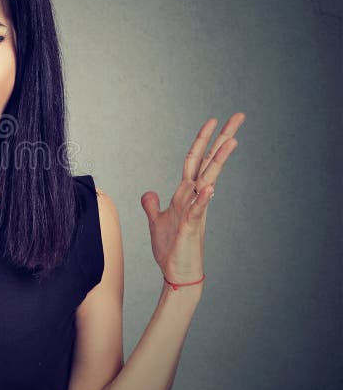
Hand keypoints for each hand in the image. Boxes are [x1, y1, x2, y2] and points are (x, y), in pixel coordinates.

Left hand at [140, 113, 244, 286]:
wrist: (177, 273)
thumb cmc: (171, 248)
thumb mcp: (157, 221)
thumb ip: (153, 205)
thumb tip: (150, 193)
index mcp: (186, 193)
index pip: (194, 160)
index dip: (202, 140)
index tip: (213, 120)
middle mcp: (194, 197)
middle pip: (209, 162)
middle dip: (222, 138)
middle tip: (239, 116)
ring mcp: (195, 211)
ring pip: (208, 180)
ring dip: (218, 161)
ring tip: (232, 140)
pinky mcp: (191, 226)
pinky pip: (198, 209)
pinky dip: (203, 198)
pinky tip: (210, 187)